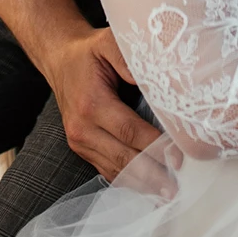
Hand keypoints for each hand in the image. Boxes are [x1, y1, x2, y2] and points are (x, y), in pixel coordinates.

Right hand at [47, 27, 167, 188]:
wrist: (59, 59)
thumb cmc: (88, 52)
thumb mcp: (107, 43)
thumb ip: (128, 58)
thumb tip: (153, 78)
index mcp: (91, 104)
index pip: (128, 131)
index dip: (154, 146)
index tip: (178, 155)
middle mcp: (82, 128)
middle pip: (122, 158)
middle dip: (151, 174)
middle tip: (176, 187)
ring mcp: (79, 142)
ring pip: (114, 170)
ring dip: (141, 184)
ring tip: (166, 193)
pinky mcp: (81, 148)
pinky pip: (105, 170)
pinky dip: (127, 181)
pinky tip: (146, 189)